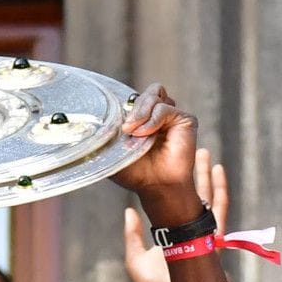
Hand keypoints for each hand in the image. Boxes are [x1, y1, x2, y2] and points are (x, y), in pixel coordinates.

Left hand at [111, 84, 200, 219]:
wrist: (157, 187)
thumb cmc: (137, 173)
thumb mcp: (115, 149)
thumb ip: (108, 132)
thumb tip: (96, 120)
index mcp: (142, 118)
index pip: (133, 98)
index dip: (125, 106)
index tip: (117, 125)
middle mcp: (157, 115)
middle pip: (144, 94)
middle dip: (133, 109)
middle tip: (126, 129)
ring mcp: (171, 116)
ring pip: (154, 95)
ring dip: (141, 112)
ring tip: (135, 133)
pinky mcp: (185, 120)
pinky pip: (165, 107)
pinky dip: (153, 119)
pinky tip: (147, 134)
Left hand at [122, 147, 226, 281]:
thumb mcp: (136, 258)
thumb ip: (133, 235)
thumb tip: (128, 212)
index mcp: (174, 234)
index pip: (176, 204)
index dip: (177, 185)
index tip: (173, 166)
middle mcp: (191, 231)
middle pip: (194, 196)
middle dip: (195, 173)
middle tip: (193, 151)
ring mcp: (204, 233)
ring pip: (208, 197)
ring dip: (207, 175)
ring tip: (206, 153)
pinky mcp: (213, 237)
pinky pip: (219, 209)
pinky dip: (220, 189)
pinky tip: (219, 171)